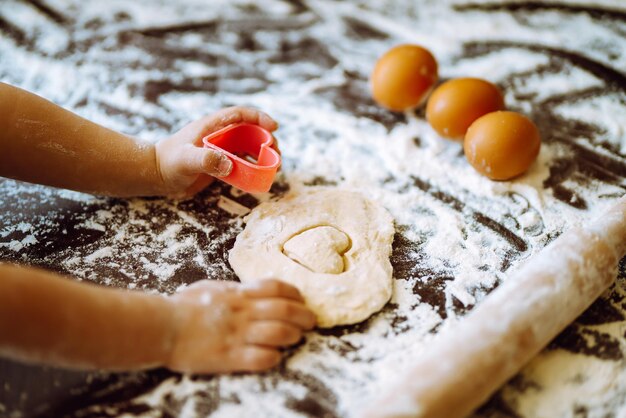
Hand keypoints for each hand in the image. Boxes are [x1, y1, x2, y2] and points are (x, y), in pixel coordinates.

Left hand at [155, 106, 278, 198]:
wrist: (156, 175)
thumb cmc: (168, 163)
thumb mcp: (186, 160)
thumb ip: (206, 160)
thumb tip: (228, 165)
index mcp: (212, 126)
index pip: (239, 115)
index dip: (258, 117)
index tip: (273, 127)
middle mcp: (219, 135)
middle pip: (250, 131)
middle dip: (266, 140)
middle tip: (277, 154)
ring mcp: (221, 149)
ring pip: (249, 148)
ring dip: (264, 155)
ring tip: (275, 167)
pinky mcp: (220, 164)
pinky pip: (243, 163)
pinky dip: (255, 168)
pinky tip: (262, 177)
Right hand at [166, 279, 315, 373]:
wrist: (161, 327)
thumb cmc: (182, 306)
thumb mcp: (210, 288)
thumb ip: (233, 290)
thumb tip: (250, 290)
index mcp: (238, 293)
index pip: (276, 287)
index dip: (294, 294)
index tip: (301, 300)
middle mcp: (242, 312)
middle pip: (285, 310)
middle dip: (304, 316)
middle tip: (311, 321)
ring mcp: (237, 334)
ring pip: (279, 333)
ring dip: (293, 336)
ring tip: (297, 338)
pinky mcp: (229, 357)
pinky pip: (261, 358)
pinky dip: (273, 357)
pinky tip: (276, 356)